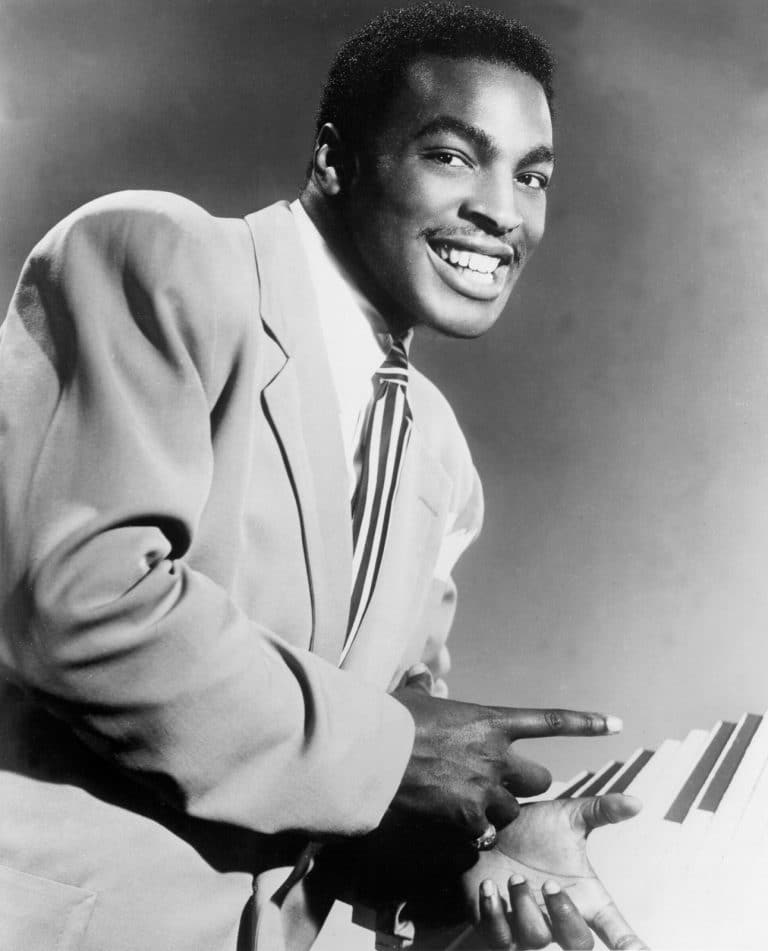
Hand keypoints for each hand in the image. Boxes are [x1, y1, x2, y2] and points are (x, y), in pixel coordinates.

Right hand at [392, 679, 621, 840]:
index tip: (615, 724)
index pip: (549, 722)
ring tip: (462, 804)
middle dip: (524, 784)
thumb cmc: (390, 721)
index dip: (585, 723)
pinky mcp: (465, 820)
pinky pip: (479, 832)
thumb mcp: (413, 698)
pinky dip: (466, 830)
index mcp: (490, 721)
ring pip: (510, 811)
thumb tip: (421, 671)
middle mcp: (496, 757)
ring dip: (494, 810)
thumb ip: (426, 687)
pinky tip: (443, 822)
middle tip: (497, 783)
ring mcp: (483, 790)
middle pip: (538, 780)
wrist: (372, 755)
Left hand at [463, 794, 647, 948]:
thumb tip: (636, 802)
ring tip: (515, 877)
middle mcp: (558, 917)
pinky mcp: (495, 924)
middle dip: (565, 916)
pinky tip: (490, 887)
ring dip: (526, 909)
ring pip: (535, 939)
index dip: (629, 945)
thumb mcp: (569, 817)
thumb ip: (602, 811)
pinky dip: (493, 914)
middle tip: (550, 885)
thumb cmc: (534, 829)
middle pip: (578, 943)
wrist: (491, 828)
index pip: (615, 931)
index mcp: (584, 897)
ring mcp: (526, 925)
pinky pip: (498, 937)